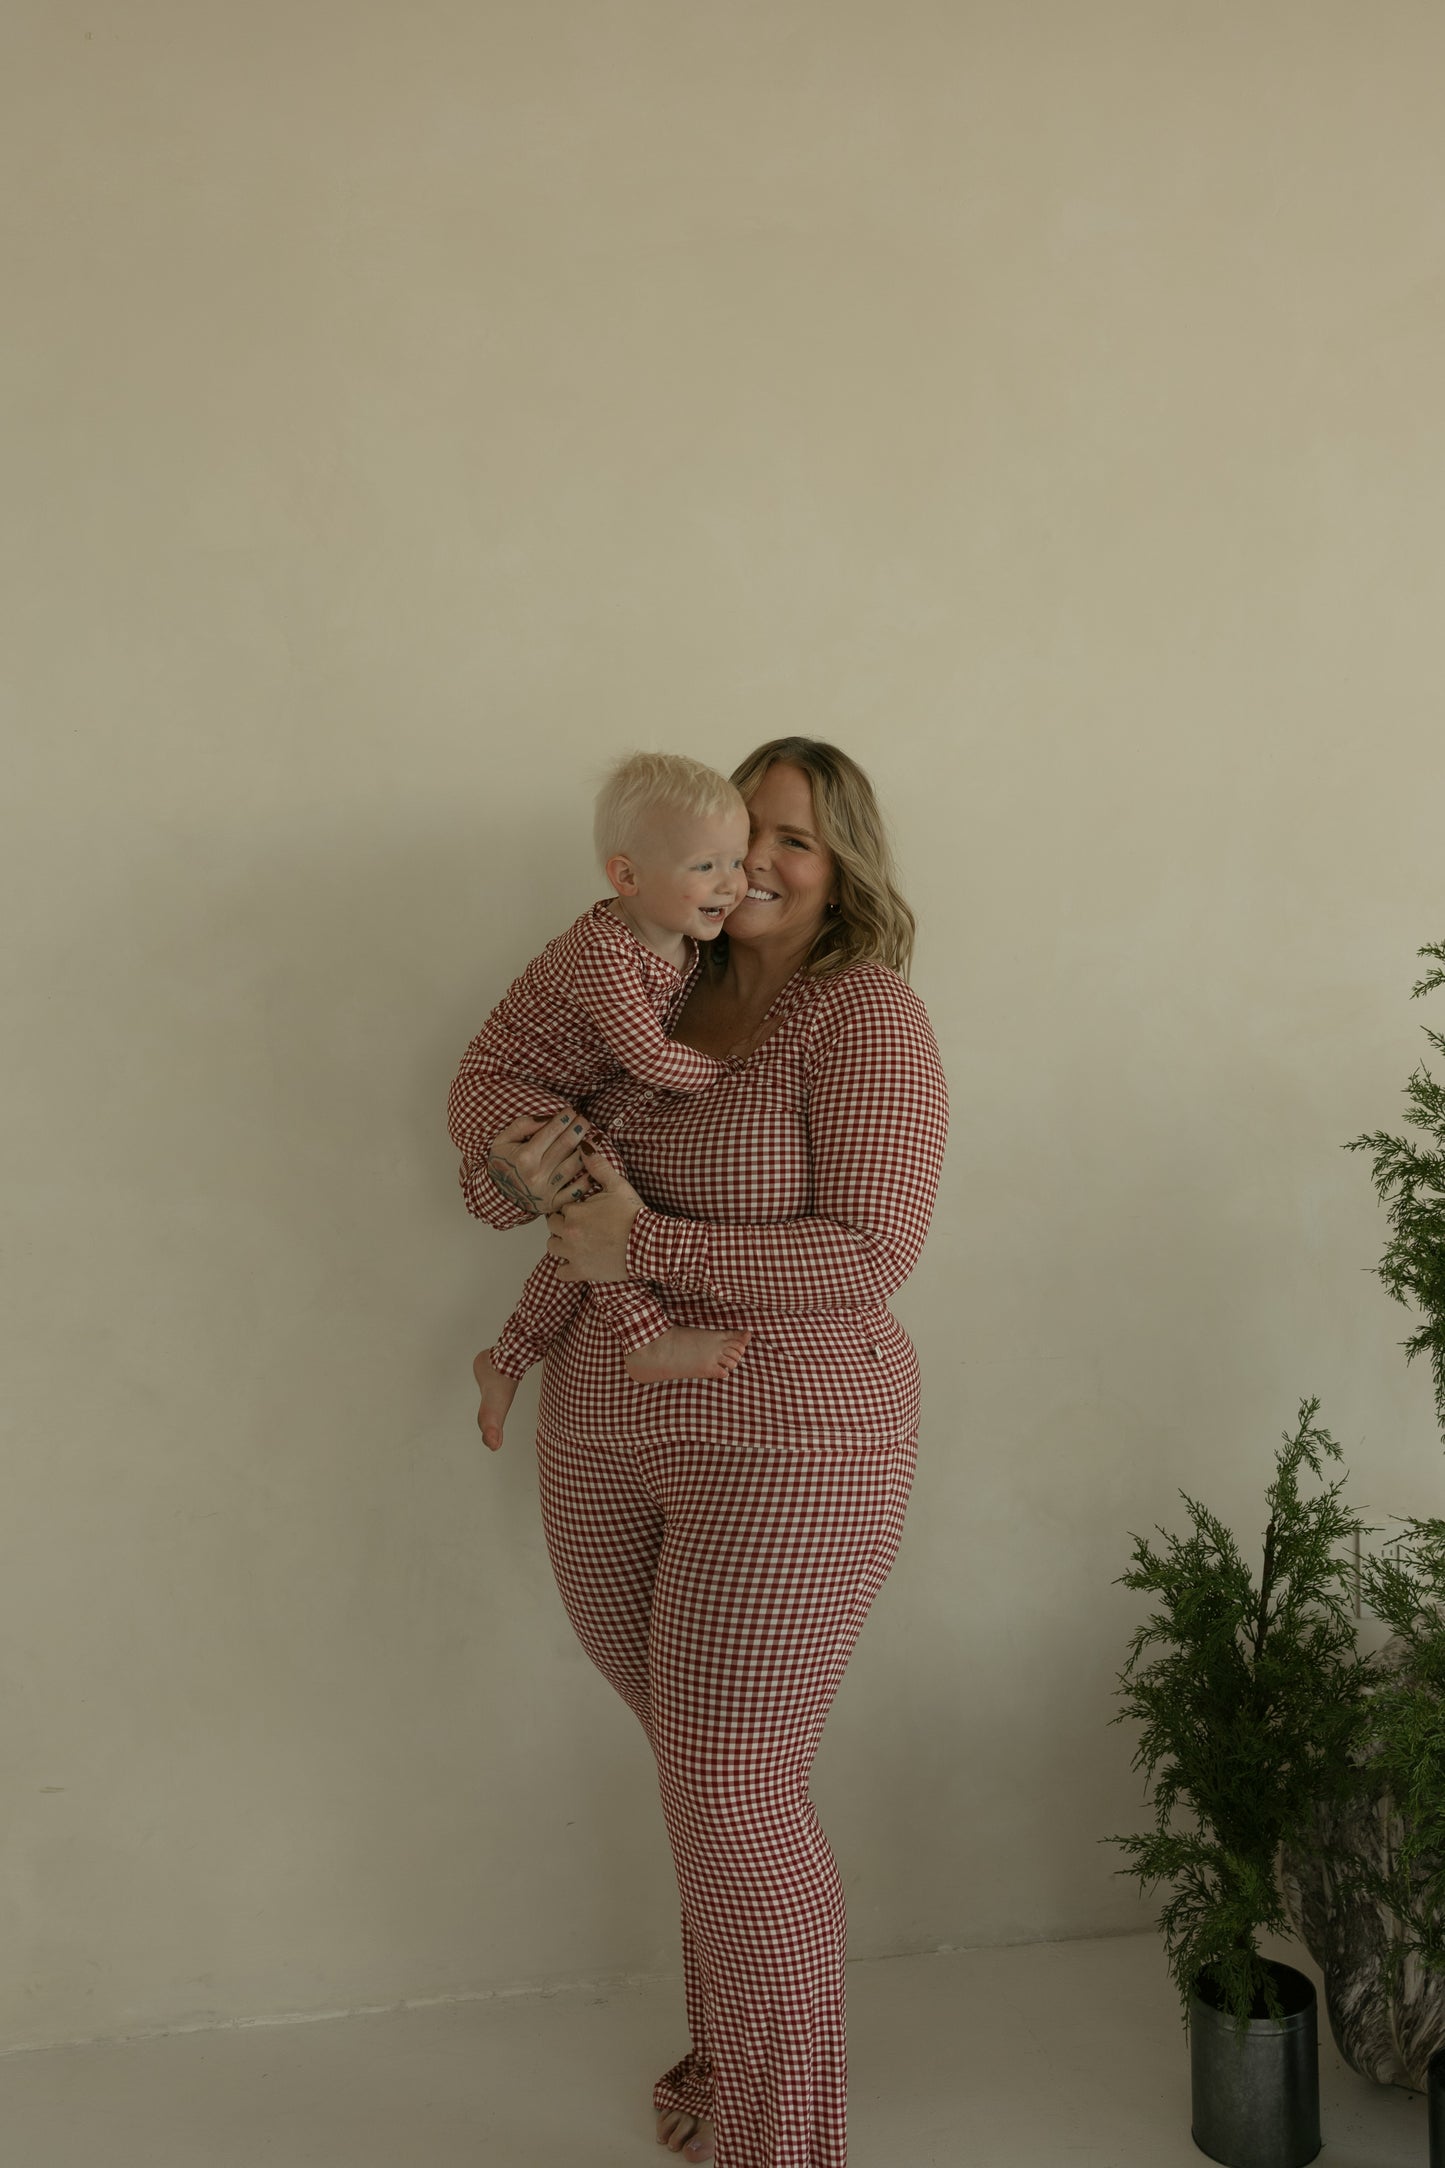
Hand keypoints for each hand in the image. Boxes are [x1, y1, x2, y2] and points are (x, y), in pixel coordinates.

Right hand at [485, 1108, 592, 1217]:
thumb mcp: (503, 1141)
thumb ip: (523, 1126)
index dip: (564, 1118)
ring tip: (593, 1138)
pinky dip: (588, 1178)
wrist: (499, 1196)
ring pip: (574, 1166)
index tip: (572, 1111)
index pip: (551, 1131)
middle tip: (584, 1120)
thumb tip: (547, 1118)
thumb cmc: (503, 1164)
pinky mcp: (554, 1203)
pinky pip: (576, 1190)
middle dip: (578, 1129)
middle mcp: (537, 1174)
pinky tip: (594, 1166)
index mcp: (524, 1157)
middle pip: (566, 1146)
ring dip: (588, 1150)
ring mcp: (547, 1190)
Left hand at [546, 1150, 643, 1282]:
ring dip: (561, 1243)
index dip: (571, 1207)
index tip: (582, 1209)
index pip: (560, 1207)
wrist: (649, 1244)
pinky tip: (576, 1261)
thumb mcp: (617, 1186)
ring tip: (577, 1240)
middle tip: (580, 1223)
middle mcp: (569, 1234)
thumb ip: (598, 1166)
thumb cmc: (633, 1216)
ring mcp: (573, 1255)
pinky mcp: (581, 1272)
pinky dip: (566, 1268)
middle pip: (553, 1226)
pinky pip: (561, 1272)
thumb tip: (586, 1146)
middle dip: (563, 1223)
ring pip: (553, 1246)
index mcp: (574, 1212)